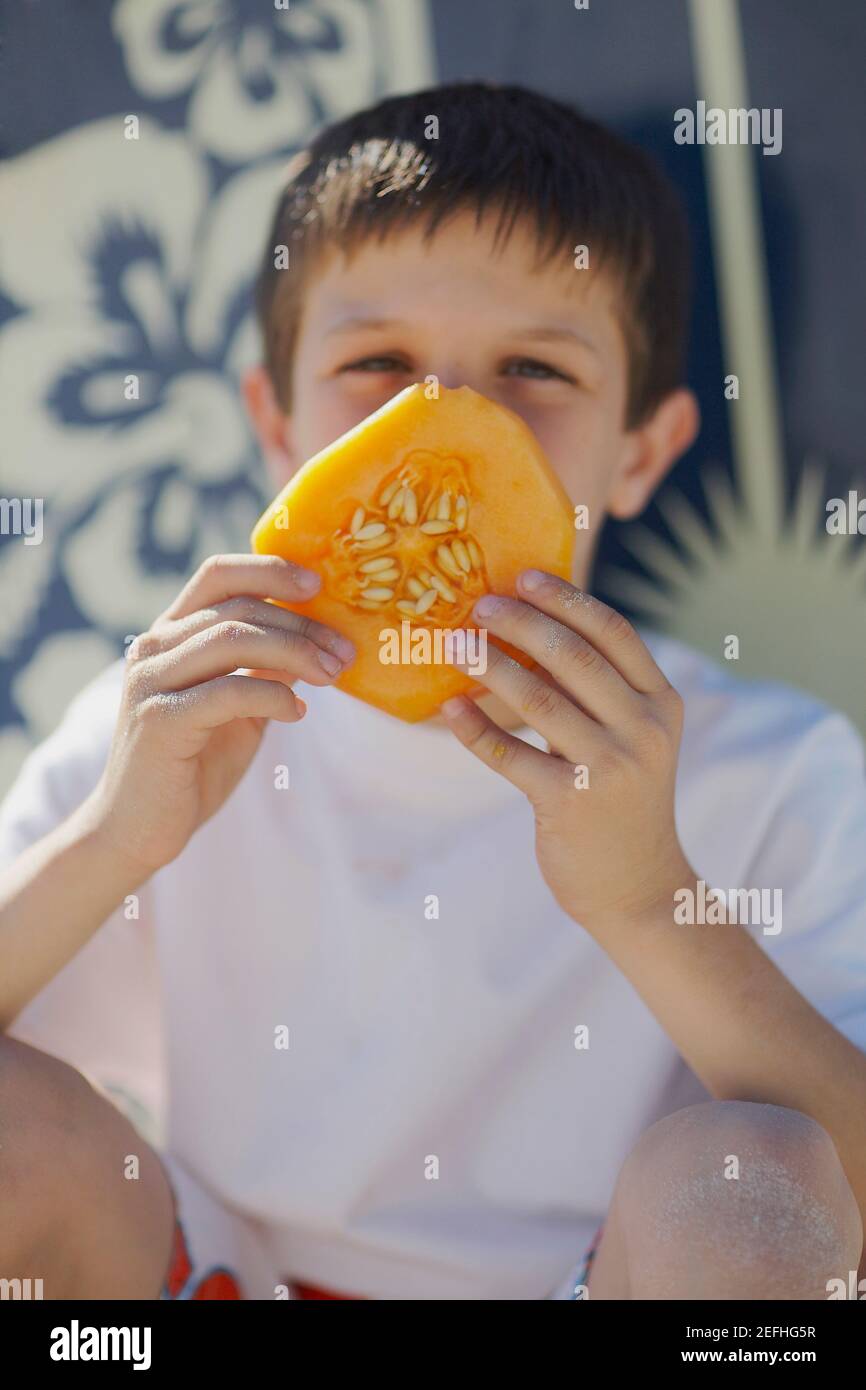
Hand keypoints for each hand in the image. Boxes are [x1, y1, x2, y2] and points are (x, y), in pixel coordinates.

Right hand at [84, 554, 354, 879]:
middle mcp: (153, 648)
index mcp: (170, 636)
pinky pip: (228, 691)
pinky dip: (272, 696)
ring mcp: (151, 682)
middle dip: (302, 626)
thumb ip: (264, 671)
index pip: (218, 576)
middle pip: (238, 609)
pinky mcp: (159, 721)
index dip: (269, 570)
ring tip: (331, 676)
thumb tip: (317, 641)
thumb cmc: (191, 767)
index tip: (318, 584)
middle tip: (345, 652)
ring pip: (232, 640)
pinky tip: (296, 713)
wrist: (138, 829)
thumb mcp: (238, 710)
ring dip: (295, 654)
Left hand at [440, 569, 691, 932]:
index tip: (524, 575)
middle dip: (522, 623)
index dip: (566, 600)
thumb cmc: (621, 800)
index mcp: (662, 702)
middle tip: (478, 604)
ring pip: (540, 700)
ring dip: (490, 666)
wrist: (638, 887)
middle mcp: (644, 729)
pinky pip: (511, 754)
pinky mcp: (570, 803)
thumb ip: (599, 690)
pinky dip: (474, 729)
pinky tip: (448, 709)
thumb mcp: (632, 738)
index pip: (614, 633)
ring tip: (453, 645)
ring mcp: (609, 767)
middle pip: (576, 658)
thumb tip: (531, 629)